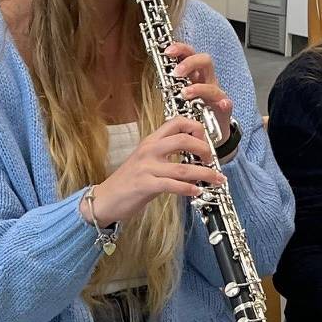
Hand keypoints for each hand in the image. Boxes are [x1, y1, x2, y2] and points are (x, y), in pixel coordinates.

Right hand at [89, 115, 222, 225]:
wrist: (104, 199)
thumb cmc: (127, 182)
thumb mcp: (146, 162)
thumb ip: (166, 157)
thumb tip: (193, 162)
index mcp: (150, 142)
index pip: (176, 122)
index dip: (195, 127)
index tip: (205, 139)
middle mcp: (149, 150)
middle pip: (183, 140)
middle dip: (204, 149)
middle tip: (211, 160)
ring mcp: (146, 168)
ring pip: (183, 167)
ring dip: (205, 173)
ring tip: (216, 179)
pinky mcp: (145, 185)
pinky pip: (172, 185)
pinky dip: (188, 189)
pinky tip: (196, 192)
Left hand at [166, 42, 234, 142]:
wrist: (208, 130)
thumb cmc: (191, 109)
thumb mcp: (177, 94)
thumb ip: (169, 83)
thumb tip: (153, 72)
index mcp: (194, 74)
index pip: (190, 54)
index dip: (180, 49)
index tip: (167, 51)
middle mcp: (206, 81)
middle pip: (204, 61)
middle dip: (190, 63)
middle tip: (176, 73)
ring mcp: (216, 95)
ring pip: (212, 84)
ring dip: (198, 88)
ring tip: (185, 94)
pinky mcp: (223, 110)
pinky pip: (226, 104)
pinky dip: (224, 103)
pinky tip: (221, 104)